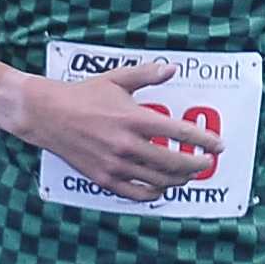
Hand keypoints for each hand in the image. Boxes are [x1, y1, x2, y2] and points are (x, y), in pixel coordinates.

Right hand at [20, 59, 222, 201]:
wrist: (46, 114)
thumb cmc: (83, 95)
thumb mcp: (116, 78)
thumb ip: (147, 75)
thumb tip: (172, 69)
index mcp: (134, 118)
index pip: (180, 132)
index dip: (204, 141)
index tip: (218, 145)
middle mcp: (127, 144)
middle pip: (175, 162)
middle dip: (197, 164)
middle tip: (207, 162)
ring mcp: (115, 165)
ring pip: (159, 180)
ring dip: (180, 179)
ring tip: (188, 174)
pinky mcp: (104, 179)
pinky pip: (137, 194)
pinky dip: (154, 193)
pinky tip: (161, 186)